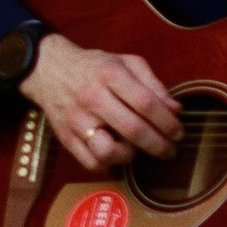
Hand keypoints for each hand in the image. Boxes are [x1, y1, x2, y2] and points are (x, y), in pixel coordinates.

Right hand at [21, 35, 182, 174]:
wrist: (48, 69)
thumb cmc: (93, 67)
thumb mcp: (125, 63)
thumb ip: (152, 84)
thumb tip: (176, 109)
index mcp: (109, 74)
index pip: (146, 103)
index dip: (167, 122)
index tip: (179, 132)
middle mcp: (92, 97)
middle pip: (132, 130)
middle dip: (159, 145)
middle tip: (170, 150)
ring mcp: (76, 120)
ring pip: (109, 151)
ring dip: (131, 155)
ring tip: (137, 150)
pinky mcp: (65, 137)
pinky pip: (91, 162)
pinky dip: (108, 164)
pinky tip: (117, 154)